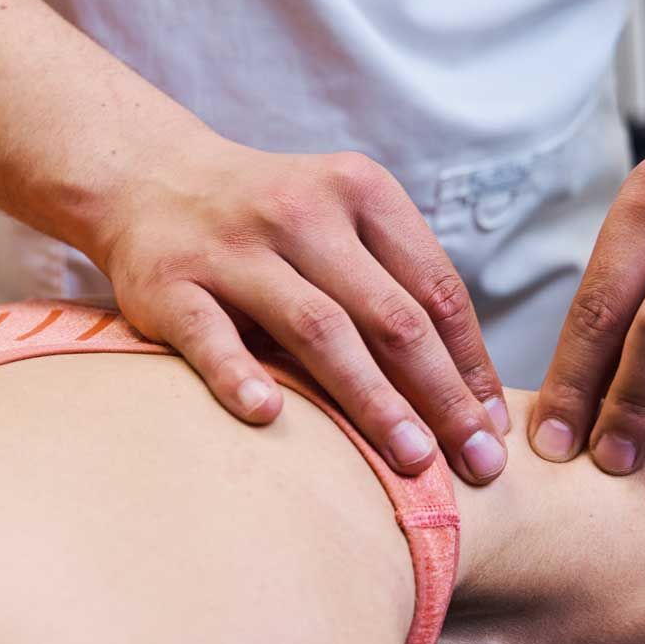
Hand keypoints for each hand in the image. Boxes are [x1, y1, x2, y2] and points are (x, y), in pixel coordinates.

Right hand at [97, 130, 510, 484]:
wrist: (151, 180)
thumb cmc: (271, 225)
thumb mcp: (343, 225)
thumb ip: (398, 289)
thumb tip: (474, 397)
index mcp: (362, 192)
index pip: (436, 287)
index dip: (471, 362)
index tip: (493, 427)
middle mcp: (304, 211)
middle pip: (392, 316)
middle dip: (442, 396)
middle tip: (477, 463)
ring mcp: (234, 247)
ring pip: (318, 328)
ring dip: (371, 399)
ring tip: (411, 459)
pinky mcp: (171, 282)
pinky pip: (211, 335)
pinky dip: (239, 374)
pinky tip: (268, 416)